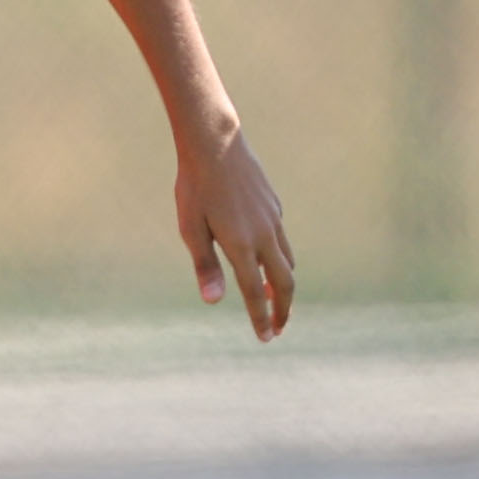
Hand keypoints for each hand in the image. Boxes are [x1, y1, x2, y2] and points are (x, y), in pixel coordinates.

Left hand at [175, 127, 294, 340]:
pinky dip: (278, 257)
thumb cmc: (195, 186)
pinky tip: (264, 257)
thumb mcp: (191, 227)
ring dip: (283, 284)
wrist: (215, 141)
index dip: (263, 318)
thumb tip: (213, 301)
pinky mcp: (274, 205)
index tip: (267, 337)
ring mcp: (273, 219)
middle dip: (284, 308)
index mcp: (242, 244)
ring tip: (273, 298)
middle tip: (278, 327)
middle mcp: (264, 234)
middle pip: (285, 281)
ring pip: (287, 260)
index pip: (257, 292)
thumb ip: (205, 265)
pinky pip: (281, 239)